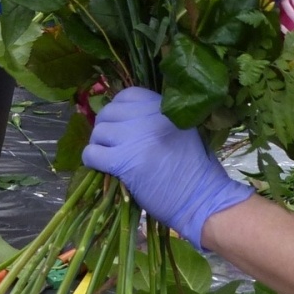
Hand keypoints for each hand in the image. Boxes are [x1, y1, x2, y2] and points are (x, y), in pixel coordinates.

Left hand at [82, 88, 252, 247]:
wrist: (201, 198)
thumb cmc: (196, 169)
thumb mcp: (184, 130)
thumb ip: (157, 119)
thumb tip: (126, 119)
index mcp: (163, 107)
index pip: (127, 95)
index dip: (119, 109)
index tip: (122, 125)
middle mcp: (147, 117)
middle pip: (109, 113)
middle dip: (106, 128)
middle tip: (112, 145)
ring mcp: (134, 138)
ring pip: (98, 132)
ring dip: (99, 145)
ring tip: (108, 158)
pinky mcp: (123, 161)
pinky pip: (92, 154)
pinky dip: (92, 161)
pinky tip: (103, 169)